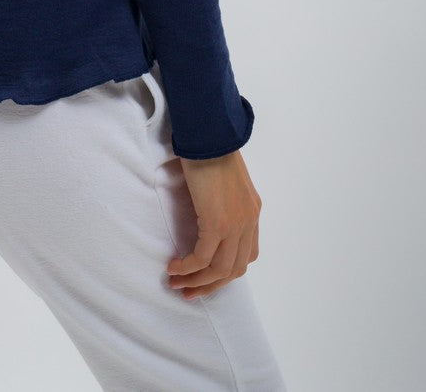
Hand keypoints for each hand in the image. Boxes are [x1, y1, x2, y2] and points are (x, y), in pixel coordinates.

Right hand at [166, 148, 260, 299]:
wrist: (209, 134)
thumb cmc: (210, 148)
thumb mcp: (223, 180)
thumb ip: (221, 199)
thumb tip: (204, 211)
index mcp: (252, 211)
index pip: (246, 254)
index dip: (225, 271)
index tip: (205, 275)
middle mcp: (249, 221)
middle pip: (235, 269)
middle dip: (211, 285)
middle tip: (189, 291)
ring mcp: (236, 224)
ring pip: (219, 269)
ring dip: (197, 281)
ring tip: (176, 282)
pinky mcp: (218, 223)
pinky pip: (203, 257)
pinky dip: (188, 267)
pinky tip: (174, 266)